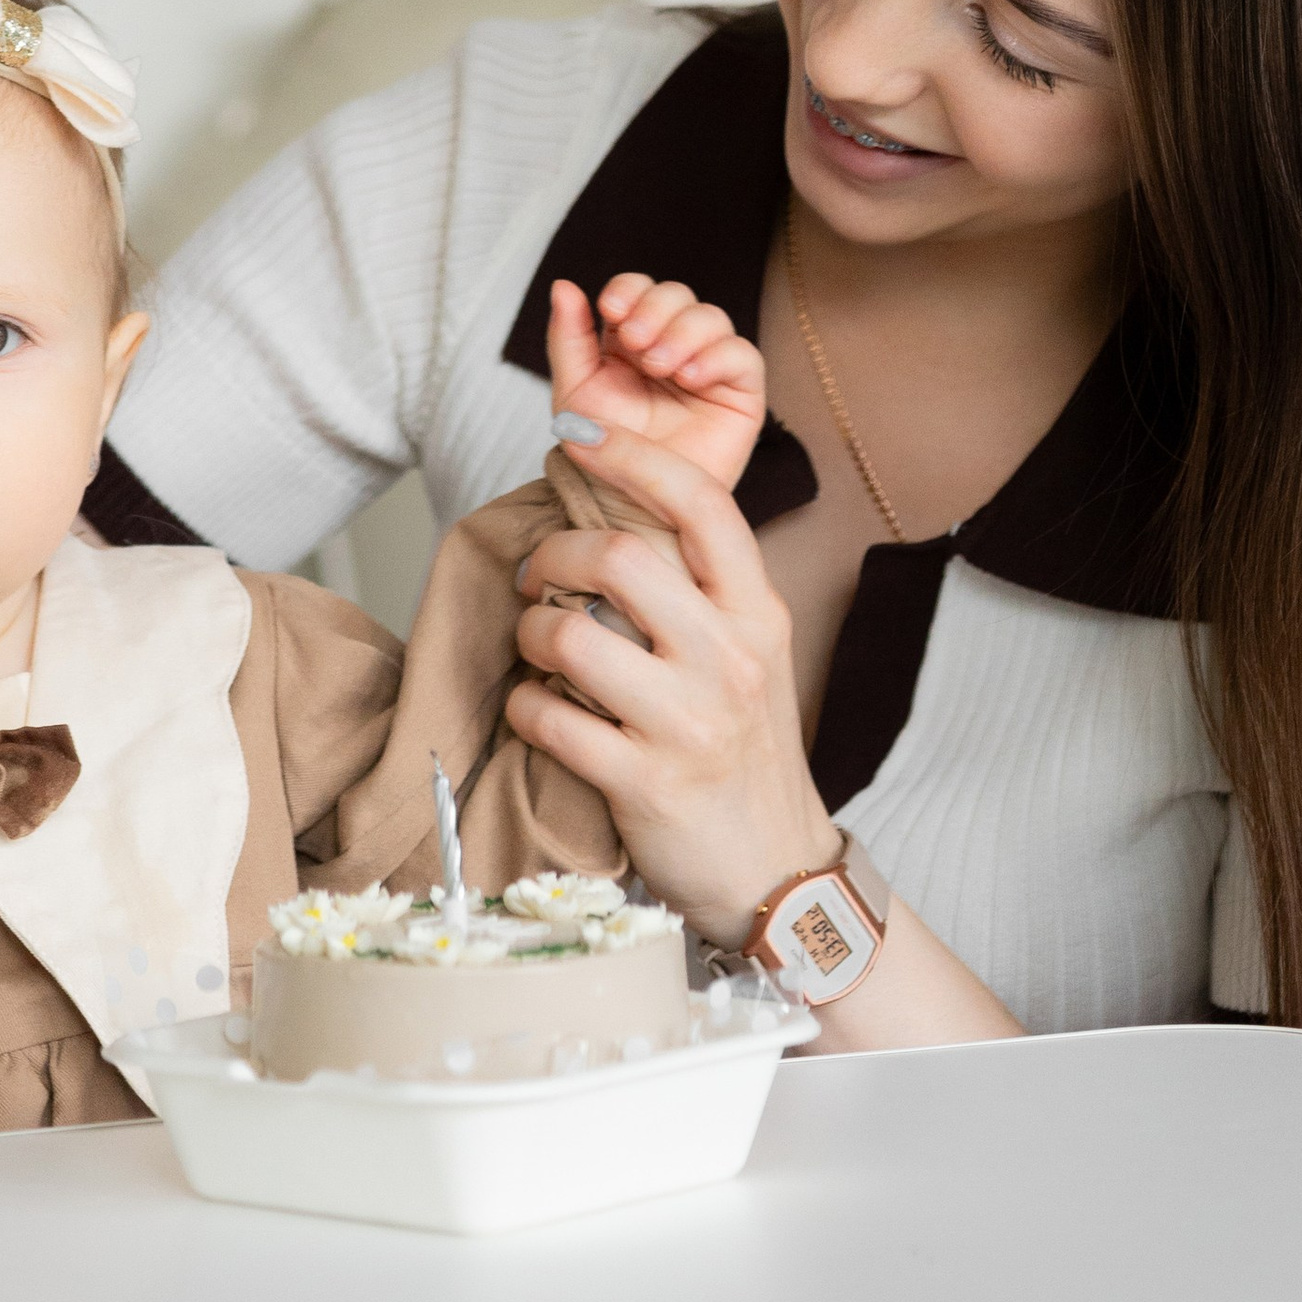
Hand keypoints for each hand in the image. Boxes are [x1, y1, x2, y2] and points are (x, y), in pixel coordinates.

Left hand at [509, 421, 829, 945]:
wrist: (776, 871)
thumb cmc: (745, 750)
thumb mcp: (752, 655)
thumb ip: (704, 590)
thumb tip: (620, 512)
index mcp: (759, 614)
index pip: (702, 502)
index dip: (632, 454)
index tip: (577, 430)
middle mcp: (731, 659)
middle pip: (622, 556)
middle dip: (556, 551)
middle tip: (535, 569)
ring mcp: (690, 723)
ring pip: (573, 637)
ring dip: (532, 631)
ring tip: (536, 642)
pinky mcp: (646, 783)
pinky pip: (551, 719)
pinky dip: (525, 705)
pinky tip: (535, 707)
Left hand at [548, 274, 766, 496]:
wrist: (632, 505)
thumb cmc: (603, 454)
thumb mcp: (575, 392)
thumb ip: (568, 338)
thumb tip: (563, 285)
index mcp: (631, 340)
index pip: (639, 288)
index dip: (629, 289)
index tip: (611, 310)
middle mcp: (672, 345)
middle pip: (677, 295)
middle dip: (655, 309)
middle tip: (637, 343)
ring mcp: (708, 367)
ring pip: (711, 317)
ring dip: (683, 331)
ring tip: (661, 367)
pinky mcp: (740, 393)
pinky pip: (743, 356)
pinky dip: (718, 355)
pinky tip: (691, 376)